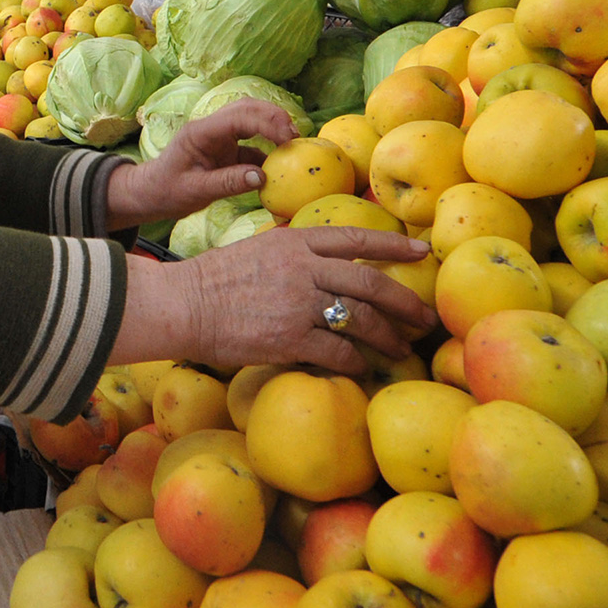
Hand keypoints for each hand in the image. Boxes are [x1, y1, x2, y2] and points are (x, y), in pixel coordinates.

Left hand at [103, 100, 299, 230]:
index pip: (239, 117)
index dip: (266, 123)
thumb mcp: (196, 191)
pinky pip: (250, 143)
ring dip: (272, 127)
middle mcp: (211, 128)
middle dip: (274, 116)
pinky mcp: (225, 149)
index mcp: (201, 132)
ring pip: (250, 119)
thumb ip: (228, 183)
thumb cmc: (167, 191)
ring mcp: (219, 137)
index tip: (288, 137)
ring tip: (292, 143)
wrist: (150, 194)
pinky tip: (278, 163)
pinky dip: (266, 149)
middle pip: (247, 108)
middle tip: (296, 135)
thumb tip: (262, 177)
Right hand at [111, 226, 435, 375]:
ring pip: (362, 319)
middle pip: (372, 283)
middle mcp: (304, 268)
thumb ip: (295, 254)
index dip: (394, 245)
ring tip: (401, 348)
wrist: (182, 305)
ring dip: (388, 337)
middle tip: (425, 318)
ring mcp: (299, 303)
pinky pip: (338, 351)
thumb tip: (326, 266)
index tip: (422, 250)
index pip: (357, 239)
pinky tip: (363, 368)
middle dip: (405, 302)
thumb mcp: (258, 249)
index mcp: (296, 241)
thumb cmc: (214, 281)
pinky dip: (356, 361)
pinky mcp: (290, 338)